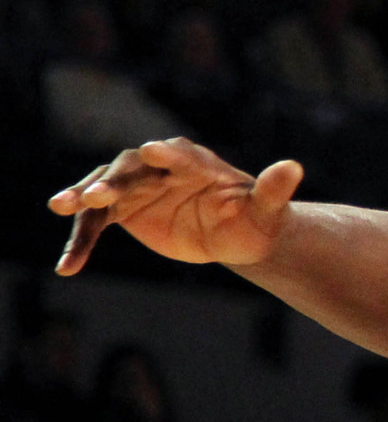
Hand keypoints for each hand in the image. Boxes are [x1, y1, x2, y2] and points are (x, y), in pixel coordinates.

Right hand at [49, 138, 303, 276]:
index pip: (179, 155)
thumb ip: (274, 190)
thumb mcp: (266, 211)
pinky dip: (81, 242)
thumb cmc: (256, 219)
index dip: (165, 155)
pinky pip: (96, 224)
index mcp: (198, 164)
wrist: (236, 235)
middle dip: (112, 180)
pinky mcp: (124, 210)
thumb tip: (294, 167)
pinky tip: (67, 267)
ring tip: (60, 207)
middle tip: (93, 195)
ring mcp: (138, 188)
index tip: (149, 153)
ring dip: (82, 198)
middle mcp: (161, 170)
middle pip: (130, 170)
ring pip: (104, 190)